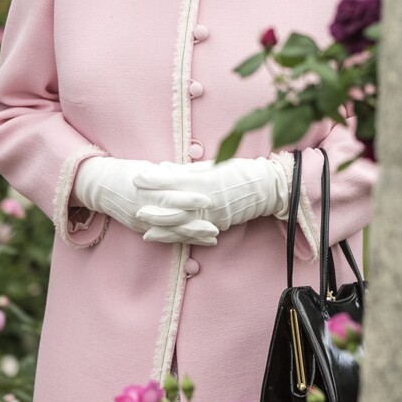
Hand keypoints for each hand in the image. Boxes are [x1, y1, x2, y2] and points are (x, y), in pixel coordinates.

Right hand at [72, 157, 219, 245]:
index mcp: (145, 190)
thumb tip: (195, 169)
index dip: (188, 200)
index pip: (169, 196)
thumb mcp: (148, 168)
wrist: (100, 186)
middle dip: (194, 226)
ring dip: (192, 236)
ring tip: (214, 238)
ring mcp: (141, 221)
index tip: (207, 200)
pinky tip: (199, 241)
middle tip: (216, 228)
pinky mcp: (140, 228)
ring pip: (170, 232)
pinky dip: (181, 239)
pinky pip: (163, 237)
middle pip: (171, 220)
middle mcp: (143, 208)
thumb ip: (171, 172)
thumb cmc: (128, 171)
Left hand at [134, 155, 290, 233]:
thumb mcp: (216, 165)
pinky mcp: (217, 224)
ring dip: (161, 227)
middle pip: (173, 206)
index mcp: (205, 181)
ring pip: (181, 223)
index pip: (172, 180)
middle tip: (133, 207)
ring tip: (143, 228)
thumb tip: (165, 169)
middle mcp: (205, 200)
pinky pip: (194, 231)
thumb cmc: (242, 171)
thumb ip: (189, 170)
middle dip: (152, 207)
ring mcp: (211, 215)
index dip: (153, 179)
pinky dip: (179, 235)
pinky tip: (167, 237)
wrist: (267, 188)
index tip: (136, 177)